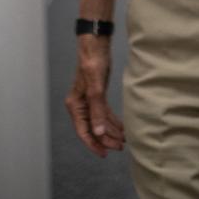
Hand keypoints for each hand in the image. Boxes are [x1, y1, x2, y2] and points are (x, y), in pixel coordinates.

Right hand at [65, 36, 125, 156]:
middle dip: (106, 139)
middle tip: (120, 147)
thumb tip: (99, 131)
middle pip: (92, 128)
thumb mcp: (96, 87)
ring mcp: (88, 101)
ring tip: (124, 140)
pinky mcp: (97, 95)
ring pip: (99, 122)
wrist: (96, 45)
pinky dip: (113, 121)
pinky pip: (104, 113)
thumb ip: (97, 110)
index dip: (94, 144)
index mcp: (75, 105)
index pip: (83, 131)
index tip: (105, 154)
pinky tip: (122, 127)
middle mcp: (80, 105)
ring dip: (111, 132)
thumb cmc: (93, 62)